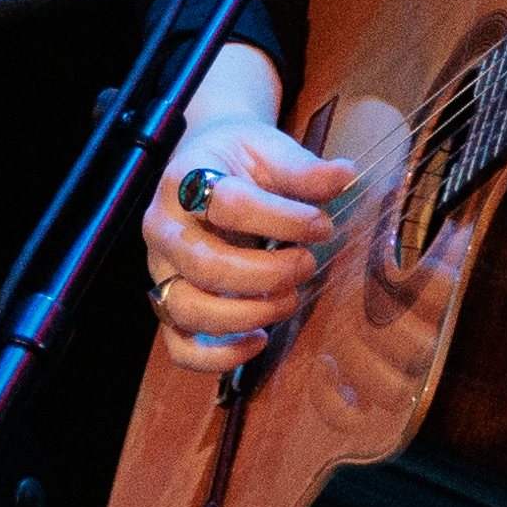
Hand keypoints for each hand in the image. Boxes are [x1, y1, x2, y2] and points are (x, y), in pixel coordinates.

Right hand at [137, 38, 356, 368]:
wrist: (202, 165)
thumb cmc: (238, 159)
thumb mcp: (268, 149)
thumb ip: (303, 168)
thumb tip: (345, 175)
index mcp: (185, 181)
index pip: (228, 205)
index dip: (284, 219)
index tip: (322, 225)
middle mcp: (164, 229)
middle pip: (207, 266)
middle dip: (270, 273)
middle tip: (307, 263)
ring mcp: (161, 271)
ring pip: (190, 310)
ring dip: (249, 314)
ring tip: (289, 299)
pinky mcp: (167, 304)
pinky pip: (180, 346)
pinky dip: (219, 356)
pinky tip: (259, 341)